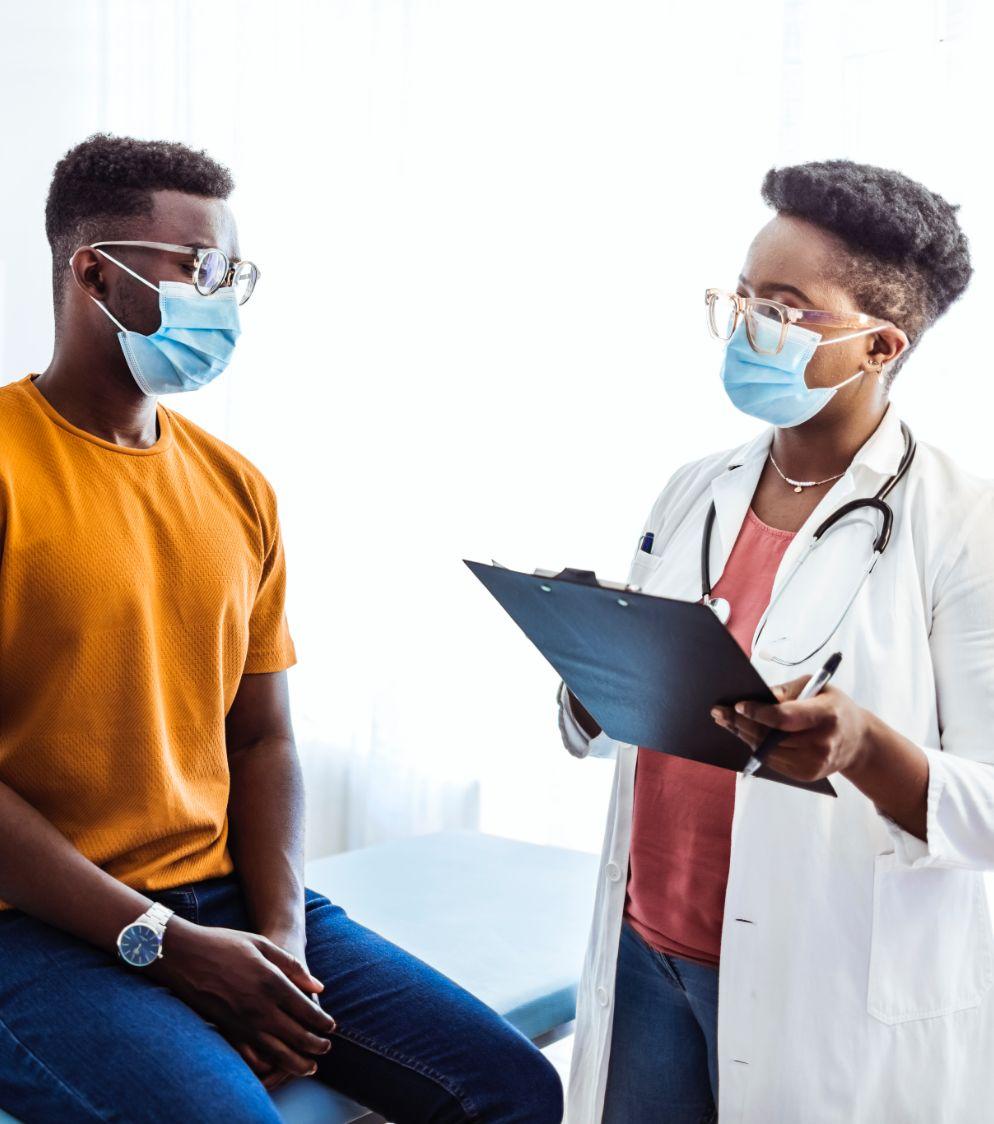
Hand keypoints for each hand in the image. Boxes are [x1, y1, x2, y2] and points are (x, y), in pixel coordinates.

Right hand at [232, 933, 327, 1091]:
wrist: (184, 955)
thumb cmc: (225, 944)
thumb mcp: (263, 944)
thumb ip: (292, 966)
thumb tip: (318, 986)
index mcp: (272, 982)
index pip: (306, 1010)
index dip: (322, 1021)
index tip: (331, 1026)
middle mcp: (259, 1007)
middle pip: (296, 1036)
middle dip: (315, 1045)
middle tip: (326, 1048)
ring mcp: (241, 1023)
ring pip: (276, 1053)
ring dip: (297, 1062)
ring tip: (309, 1066)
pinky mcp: (226, 1031)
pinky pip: (250, 1056)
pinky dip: (267, 1065)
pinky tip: (275, 1066)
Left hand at [710, 676, 871, 782]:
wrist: (858, 741)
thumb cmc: (833, 707)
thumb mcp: (817, 687)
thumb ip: (787, 691)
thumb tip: (756, 697)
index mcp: (826, 716)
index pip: (785, 718)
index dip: (758, 713)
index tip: (737, 705)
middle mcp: (821, 743)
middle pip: (771, 736)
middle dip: (741, 723)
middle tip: (719, 712)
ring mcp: (814, 763)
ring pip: (767, 750)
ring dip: (743, 735)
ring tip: (726, 721)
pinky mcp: (806, 775)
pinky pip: (772, 760)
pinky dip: (755, 747)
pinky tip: (743, 734)